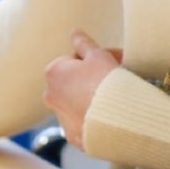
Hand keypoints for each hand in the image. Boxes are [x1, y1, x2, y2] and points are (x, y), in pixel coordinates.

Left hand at [41, 30, 121, 151]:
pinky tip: (111, 112)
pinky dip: (94, 115)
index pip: (74, 59)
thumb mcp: (97, 55)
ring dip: (92, 95)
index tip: (115, 59)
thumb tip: (74, 32)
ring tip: (117, 95)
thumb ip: (84, 43)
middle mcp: (50, 96)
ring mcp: (60, 118)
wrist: (115, 118)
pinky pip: (84, 121)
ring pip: (78, 101)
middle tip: (118, 73)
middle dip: (93, 76)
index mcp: (53, 72)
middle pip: (74, 81)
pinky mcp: (73, 135)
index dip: (96, 58)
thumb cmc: (105, 81)